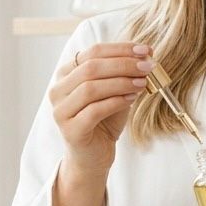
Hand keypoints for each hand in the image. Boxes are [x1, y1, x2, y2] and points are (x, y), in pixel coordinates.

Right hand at [49, 42, 152, 177]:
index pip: (93, 52)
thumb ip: (122, 74)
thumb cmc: (104, 121)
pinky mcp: (70, 130)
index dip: (121, 49)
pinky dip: (116, 102)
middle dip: (123, 64)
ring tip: (142, 83)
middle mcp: (58, 90)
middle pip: (91, 68)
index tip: (146, 50)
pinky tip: (132, 99)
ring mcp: (61, 110)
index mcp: (66, 74)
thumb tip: (145, 58)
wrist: (94, 156)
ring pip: (90, 88)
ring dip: (121, 82)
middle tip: (147, 67)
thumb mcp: (115, 92)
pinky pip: (94, 110)